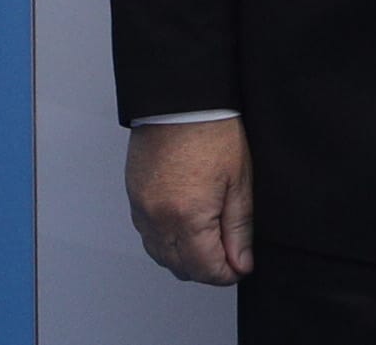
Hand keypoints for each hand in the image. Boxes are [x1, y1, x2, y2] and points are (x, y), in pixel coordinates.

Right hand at [126, 118, 255, 284]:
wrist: (179, 101)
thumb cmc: (212, 132)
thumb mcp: (239, 181)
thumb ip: (239, 228)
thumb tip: (241, 262)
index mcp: (188, 217)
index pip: (205, 269)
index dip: (226, 274)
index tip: (240, 267)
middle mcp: (158, 220)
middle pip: (181, 269)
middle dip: (207, 269)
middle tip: (229, 256)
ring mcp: (142, 211)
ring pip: (161, 257)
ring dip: (185, 258)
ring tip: (210, 241)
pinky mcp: (134, 200)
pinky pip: (148, 237)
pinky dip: (166, 242)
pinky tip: (185, 229)